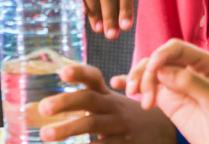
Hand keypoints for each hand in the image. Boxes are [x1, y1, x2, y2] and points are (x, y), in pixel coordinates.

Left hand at [37, 64, 176, 143]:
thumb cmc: (129, 116)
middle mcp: (113, 107)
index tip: (61, 73)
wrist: (166, 132)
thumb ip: (89, 96)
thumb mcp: (112, 103)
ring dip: (68, 129)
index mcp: (107, 95)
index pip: (93, 78)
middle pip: (90, 99)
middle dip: (66, 102)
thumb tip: (48, 93)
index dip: (79, 73)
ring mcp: (120, 126)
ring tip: (45, 135)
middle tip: (43, 108)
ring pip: (93, 125)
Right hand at [115, 39, 208, 143]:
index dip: (161, 55)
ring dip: (138, 79)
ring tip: (132, 95)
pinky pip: (148, 88)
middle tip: (138, 91)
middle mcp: (190, 69)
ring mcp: (178, 85)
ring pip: (151, 72)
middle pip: (160, 59)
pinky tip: (118, 84)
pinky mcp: (169, 100)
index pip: (177, 48)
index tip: (151, 69)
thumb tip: (161, 71)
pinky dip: (134, 85)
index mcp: (206, 63)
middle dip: (146, 72)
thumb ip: (190, 83)